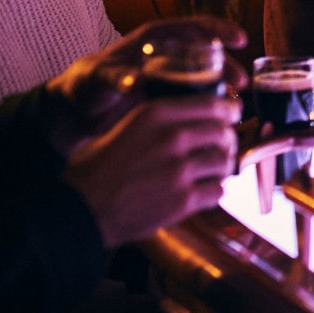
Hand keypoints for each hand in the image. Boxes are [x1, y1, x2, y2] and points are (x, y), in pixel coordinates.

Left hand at [43, 16, 248, 155]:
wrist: (77, 113)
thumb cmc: (85, 86)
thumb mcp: (98, 79)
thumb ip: (115, 78)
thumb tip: (133, 82)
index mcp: (153, 40)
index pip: (192, 27)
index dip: (218, 30)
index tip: (238, 39)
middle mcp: (166, 56)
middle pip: (206, 53)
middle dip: (227, 65)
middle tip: (241, 82)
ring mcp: (169, 78)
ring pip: (205, 78)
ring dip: (222, 88)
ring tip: (234, 104)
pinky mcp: (168, 100)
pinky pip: (195, 99)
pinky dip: (209, 106)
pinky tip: (220, 120)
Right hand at [61, 94, 240, 247]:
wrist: (81, 208)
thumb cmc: (98, 168)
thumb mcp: (127, 126)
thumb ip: (161, 119)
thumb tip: (196, 117)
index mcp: (156, 113)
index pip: (213, 104)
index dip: (229, 110)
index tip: (232, 115)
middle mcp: (172, 137)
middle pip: (224, 133)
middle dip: (228, 141)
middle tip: (224, 148)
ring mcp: (180, 170)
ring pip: (225, 162)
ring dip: (222, 168)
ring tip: (213, 172)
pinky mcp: (183, 201)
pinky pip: (217, 191)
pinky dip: (213, 193)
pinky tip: (202, 193)